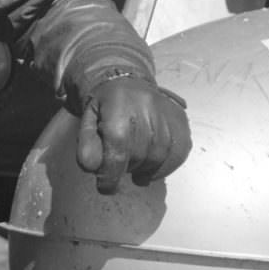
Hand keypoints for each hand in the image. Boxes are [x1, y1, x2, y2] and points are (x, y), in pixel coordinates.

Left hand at [76, 74, 191, 193]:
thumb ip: (87, 145)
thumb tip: (92, 168)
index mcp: (119, 108)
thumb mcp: (87, 121)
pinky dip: (163, 167)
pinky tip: (152, 163)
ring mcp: (167, 115)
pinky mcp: (181, 122)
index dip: (110, 176)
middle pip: (138, 157)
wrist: (127, 82)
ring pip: (158, 160)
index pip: (118, 152)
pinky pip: (177, 156)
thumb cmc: (105, 106)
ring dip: (144, 168)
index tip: (106, 187)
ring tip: (134, 160)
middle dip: (125, 168)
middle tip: (118, 161)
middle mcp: (147, 109)